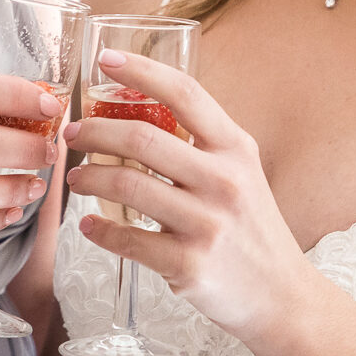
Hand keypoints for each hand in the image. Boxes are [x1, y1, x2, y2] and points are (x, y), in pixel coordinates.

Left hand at [63, 51, 305, 342]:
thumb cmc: (252, 228)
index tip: (105, 59)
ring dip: (89, 178)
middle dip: (94, 131)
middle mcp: (224, 180)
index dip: (141, 70)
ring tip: (77, 179)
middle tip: (73, 134)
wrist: (282, 296)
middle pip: (141, 138)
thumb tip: (137, 111)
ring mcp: (207, 223)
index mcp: (235, 148)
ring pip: (126, 185)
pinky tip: (90, 226)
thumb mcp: (242, 172)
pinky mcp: (189, 264)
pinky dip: (99, 230)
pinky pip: (128, 239)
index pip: (185, 93)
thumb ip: (202, 143)